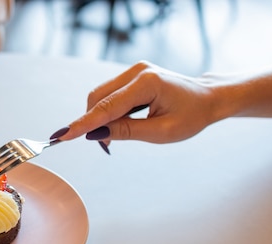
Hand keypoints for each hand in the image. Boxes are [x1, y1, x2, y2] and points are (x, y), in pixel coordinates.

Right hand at [55, 61, 219, 145]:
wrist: (208, 99)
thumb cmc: (191, 116)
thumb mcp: (161, 132)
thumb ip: (126, 131)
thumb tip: (96, 134)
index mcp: (147, 83)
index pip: (107, 107)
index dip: (84, 123)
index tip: (63, 136)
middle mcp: (137, 72)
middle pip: (98, 99)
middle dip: (92, 123)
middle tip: (104, 145)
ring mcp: (133, 71)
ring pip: (99, 97)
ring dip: (98, 119)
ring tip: (113, 137)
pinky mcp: (131, 76)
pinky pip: (108, 95)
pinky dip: (106, 112)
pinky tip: (116, 125)